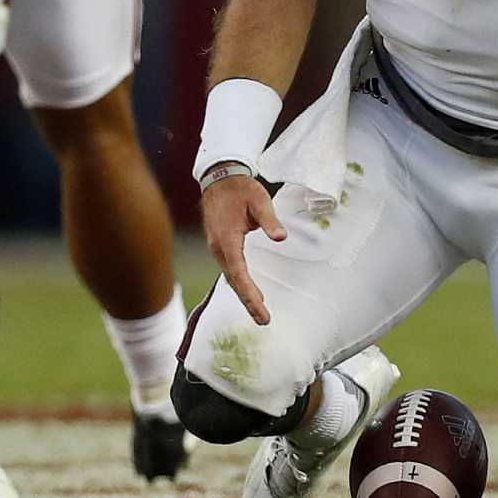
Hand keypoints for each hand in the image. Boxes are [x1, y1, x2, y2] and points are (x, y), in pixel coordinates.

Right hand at [200, 172, 285, 324]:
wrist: (220, 178)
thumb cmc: (241, 189)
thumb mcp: (260, 201)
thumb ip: (270, 220)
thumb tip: (281, 238)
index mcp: (227, 240)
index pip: (239, 274)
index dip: (249, 295)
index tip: (261, 310)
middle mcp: (218, 248)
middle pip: (234, 281)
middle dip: (248, 301)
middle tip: (264, 320)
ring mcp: (217, 247)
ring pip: (231, 276)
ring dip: (243, 294)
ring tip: (258, 311)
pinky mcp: (220, 245)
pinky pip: (230, 268)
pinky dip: (239, 282)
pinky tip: (248, 290)